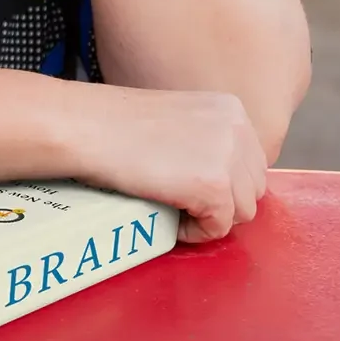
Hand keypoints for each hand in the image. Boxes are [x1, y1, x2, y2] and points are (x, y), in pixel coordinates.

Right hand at [62, 84, 268, 243]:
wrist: (85, 127)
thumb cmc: (112, 123)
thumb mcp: (176, 119)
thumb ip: (206, 139)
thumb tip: (215, 174)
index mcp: (230, 109)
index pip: (251, 162)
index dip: (225, 182)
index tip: (193, 186)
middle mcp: (237, 129)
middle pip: (253, 188)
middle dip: (223, 201)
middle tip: (183, 201)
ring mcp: (229, 157)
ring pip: (243, 211)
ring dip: (210, 217)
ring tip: (174, 209)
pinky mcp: (215, 186)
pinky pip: (219, 227)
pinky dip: (196, 231)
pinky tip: (170, 218)